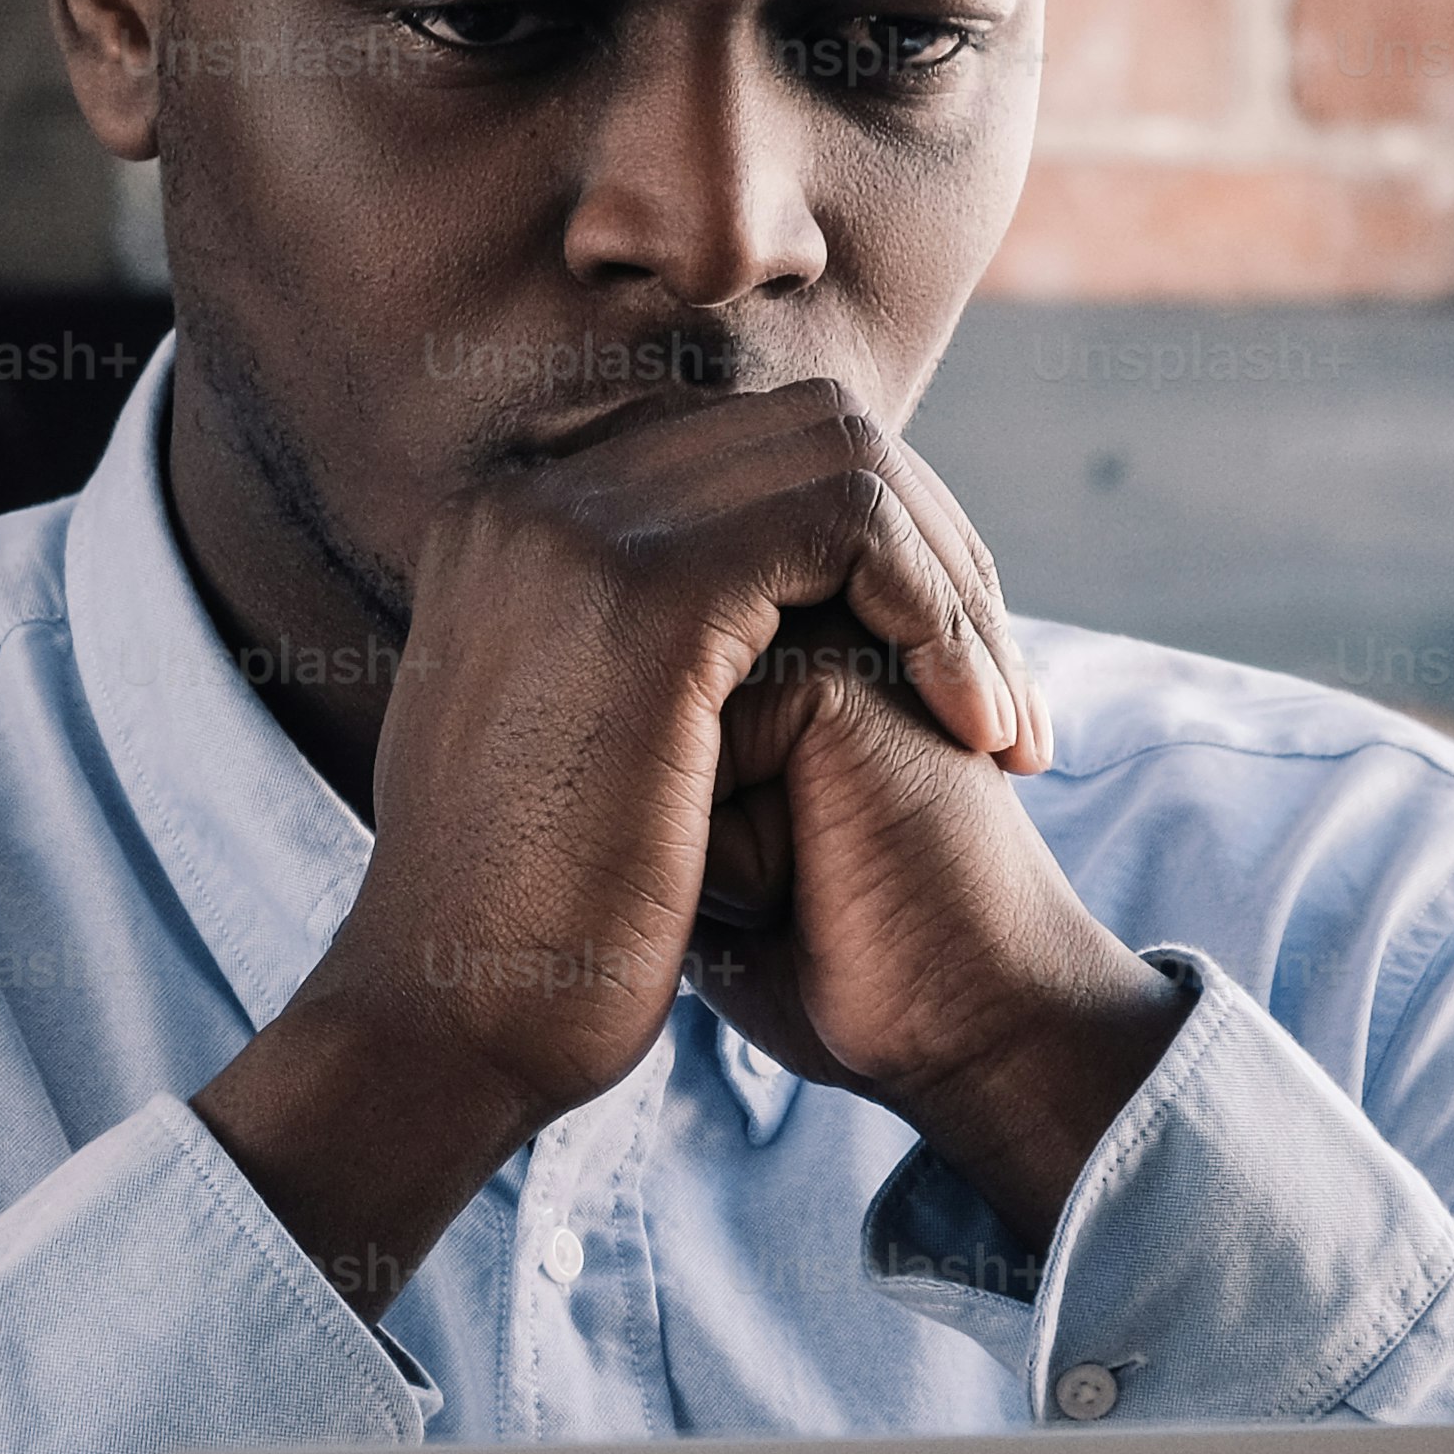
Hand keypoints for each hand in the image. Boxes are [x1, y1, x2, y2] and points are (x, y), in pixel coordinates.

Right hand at [190, 379, 1139, 1305]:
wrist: (453, 1024)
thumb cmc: (530, 917)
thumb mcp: (567, 728)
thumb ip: (632, 633)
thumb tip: (754, 603)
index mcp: (508, 501)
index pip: (745, 442)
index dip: (870, 537)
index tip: (936, 664)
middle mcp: (528, 481)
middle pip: (807, 429)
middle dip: (931, 545)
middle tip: (997, 687)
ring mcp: (578, 522)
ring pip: (848, 461)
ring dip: (955, 583)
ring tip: (1001, 717)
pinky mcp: (651, 591)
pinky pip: (856, 526)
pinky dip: (941, 615)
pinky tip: (976, 726)